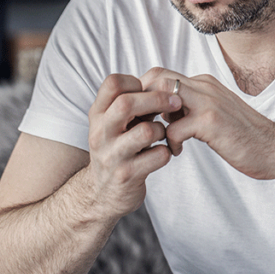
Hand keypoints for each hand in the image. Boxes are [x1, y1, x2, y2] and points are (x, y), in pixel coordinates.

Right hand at [86, 73, 181, 215]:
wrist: (104, 193)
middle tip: (177, 103)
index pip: (113, 83)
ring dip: (163, 130)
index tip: (152, 90)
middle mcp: (100, 132)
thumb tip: (164, 80)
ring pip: (146, 131)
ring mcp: (112, 155)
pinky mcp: (127, 175)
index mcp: (98, 114)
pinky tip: (163, 153)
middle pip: (127, 103)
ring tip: (164, 135)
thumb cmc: (119, 149)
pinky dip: (167, 152)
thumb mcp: (115, 123)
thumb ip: (132, 104)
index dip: (138, 81)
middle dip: (157, 99)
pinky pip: (158, 156)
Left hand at [141, 68, 274, 180]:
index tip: (143, 115)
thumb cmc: (244, 137)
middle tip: (142, 125)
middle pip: (156, 77)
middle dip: (142, 102)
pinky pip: (173, 129)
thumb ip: (191, 107)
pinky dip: (170, 143)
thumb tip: (163, 111)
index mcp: (205, 83)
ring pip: (161, 98)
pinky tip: (178, 151)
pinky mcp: (210, 122)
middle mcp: (205, 86)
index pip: (162, 74)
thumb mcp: (215, 113)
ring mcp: (208, 102)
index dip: (145, 93)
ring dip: (153, 120)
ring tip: (156, 138)